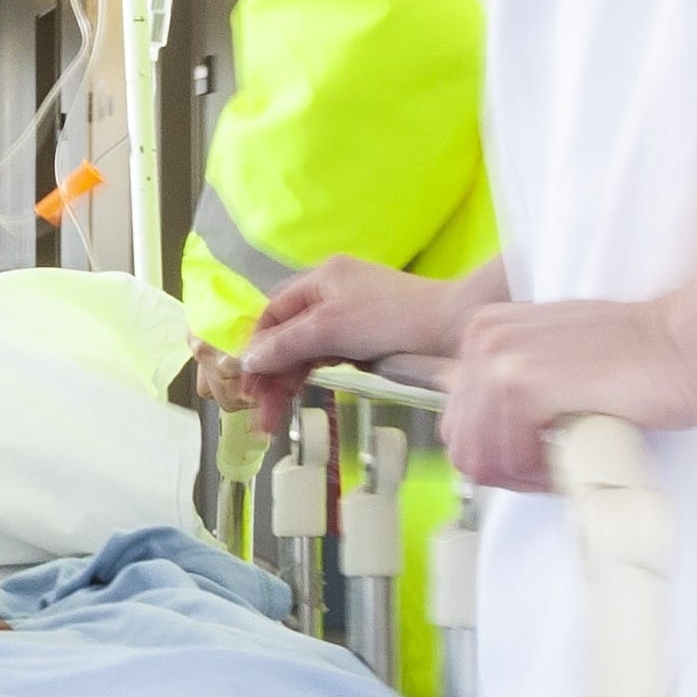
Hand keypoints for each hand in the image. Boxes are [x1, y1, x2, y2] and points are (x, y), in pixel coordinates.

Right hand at [228, 257, 479, 429]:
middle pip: (285, 335)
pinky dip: (309, 377)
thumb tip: (248, 359)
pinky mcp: (365, 338)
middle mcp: (331, 293)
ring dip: (285, 382)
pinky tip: (298, 396)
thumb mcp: (331, 329)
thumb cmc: (392, 318)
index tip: (243, 382)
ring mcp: (349, 316)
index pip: (271, 313)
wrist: (453, 329)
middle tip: (258, 411)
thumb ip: (286, 344)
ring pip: (304, 350)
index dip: (254, 347)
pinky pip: (325, 357)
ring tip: (273, 418)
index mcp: (320, 278)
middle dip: (268, 373)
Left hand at [438, 294, 696, 489]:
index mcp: (484, 331)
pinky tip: (576, 453)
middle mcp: (483, 339)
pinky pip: (510, 459)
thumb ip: (518, 385)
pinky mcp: (524, 384)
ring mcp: (500, 361)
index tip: (539, 455)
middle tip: (555, 467)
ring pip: (483, 459)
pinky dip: (542, 473)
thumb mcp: (558, 359)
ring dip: (527, 475)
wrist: (690, 341)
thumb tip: (488, 434)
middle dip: (508, 470)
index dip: (499, 454)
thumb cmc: (641, 354)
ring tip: (570, 459)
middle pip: (463, 445)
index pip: (458, 423)